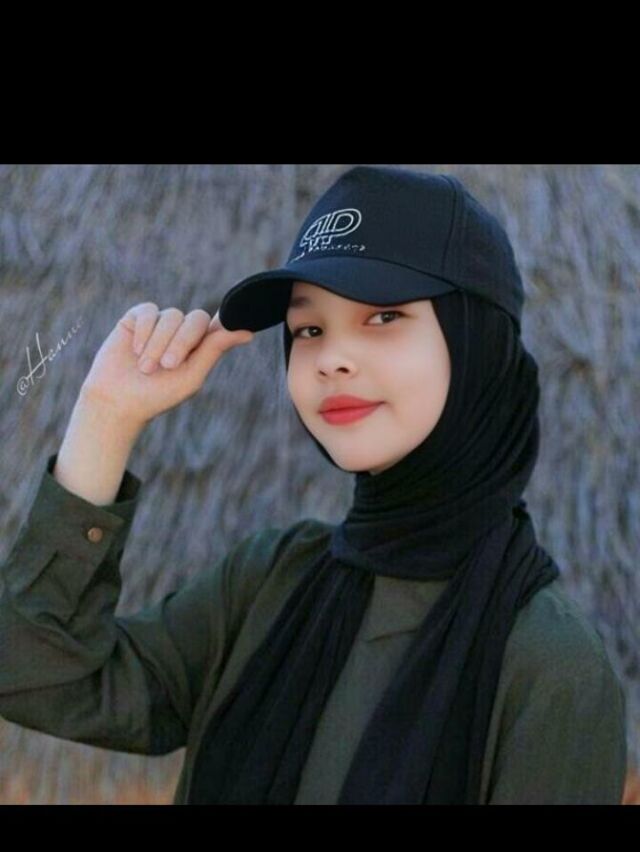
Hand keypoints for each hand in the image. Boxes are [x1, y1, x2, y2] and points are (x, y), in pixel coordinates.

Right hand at [79, 303, 254, 427]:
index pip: (219, 326)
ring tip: (145, 368)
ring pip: (171, 316)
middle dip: (182, 342)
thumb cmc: (157, 394)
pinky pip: (149, 311)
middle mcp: (183, 331)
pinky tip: (135, 351)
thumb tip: (248, 332)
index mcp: (201, 346)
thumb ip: (215, 349)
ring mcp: (160, 323)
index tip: (231, 328)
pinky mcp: (137, 318)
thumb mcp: (191, 376)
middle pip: (196, 319)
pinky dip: (144, 332)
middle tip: (167, 366)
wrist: (117, 400)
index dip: (226, 322)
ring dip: (158, 344)